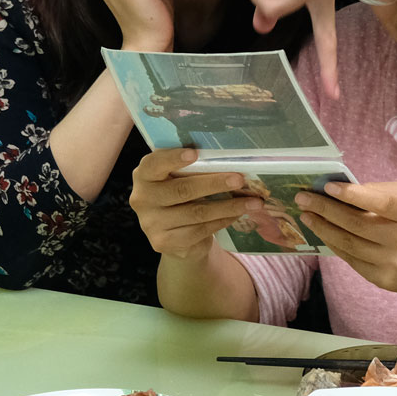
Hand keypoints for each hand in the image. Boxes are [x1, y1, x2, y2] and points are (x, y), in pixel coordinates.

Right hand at [129, 149, 262, 260]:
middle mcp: (142, 199)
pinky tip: (237, 214)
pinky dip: (222, 221)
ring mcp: (151, 224)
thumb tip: (229, 158)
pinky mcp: (164, 242)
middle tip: (240, 179)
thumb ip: (192, 167)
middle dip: (214, 184)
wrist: (173, 233)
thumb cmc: (181, 194)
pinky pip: (200, 230)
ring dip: (229, 206)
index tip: (195, 153)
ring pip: (196, 213)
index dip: (173, 158)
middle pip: (182, 190)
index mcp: (144, 175)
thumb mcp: (179, 177)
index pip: (154, 164)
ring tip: (253, 202)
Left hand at [293, 180, 396, 298]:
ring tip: (306, 215)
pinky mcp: (382, 280)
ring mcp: (392, 263)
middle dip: (325, 209)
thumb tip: (342, 191)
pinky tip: (322, 232)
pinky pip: (351, 259)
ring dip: (323, 228)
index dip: (353, 195)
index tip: (328, 186)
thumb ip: (381, 193)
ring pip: (349, 244)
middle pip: (357, 224)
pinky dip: (334, 244)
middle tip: (303, 198)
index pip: (381, 203)